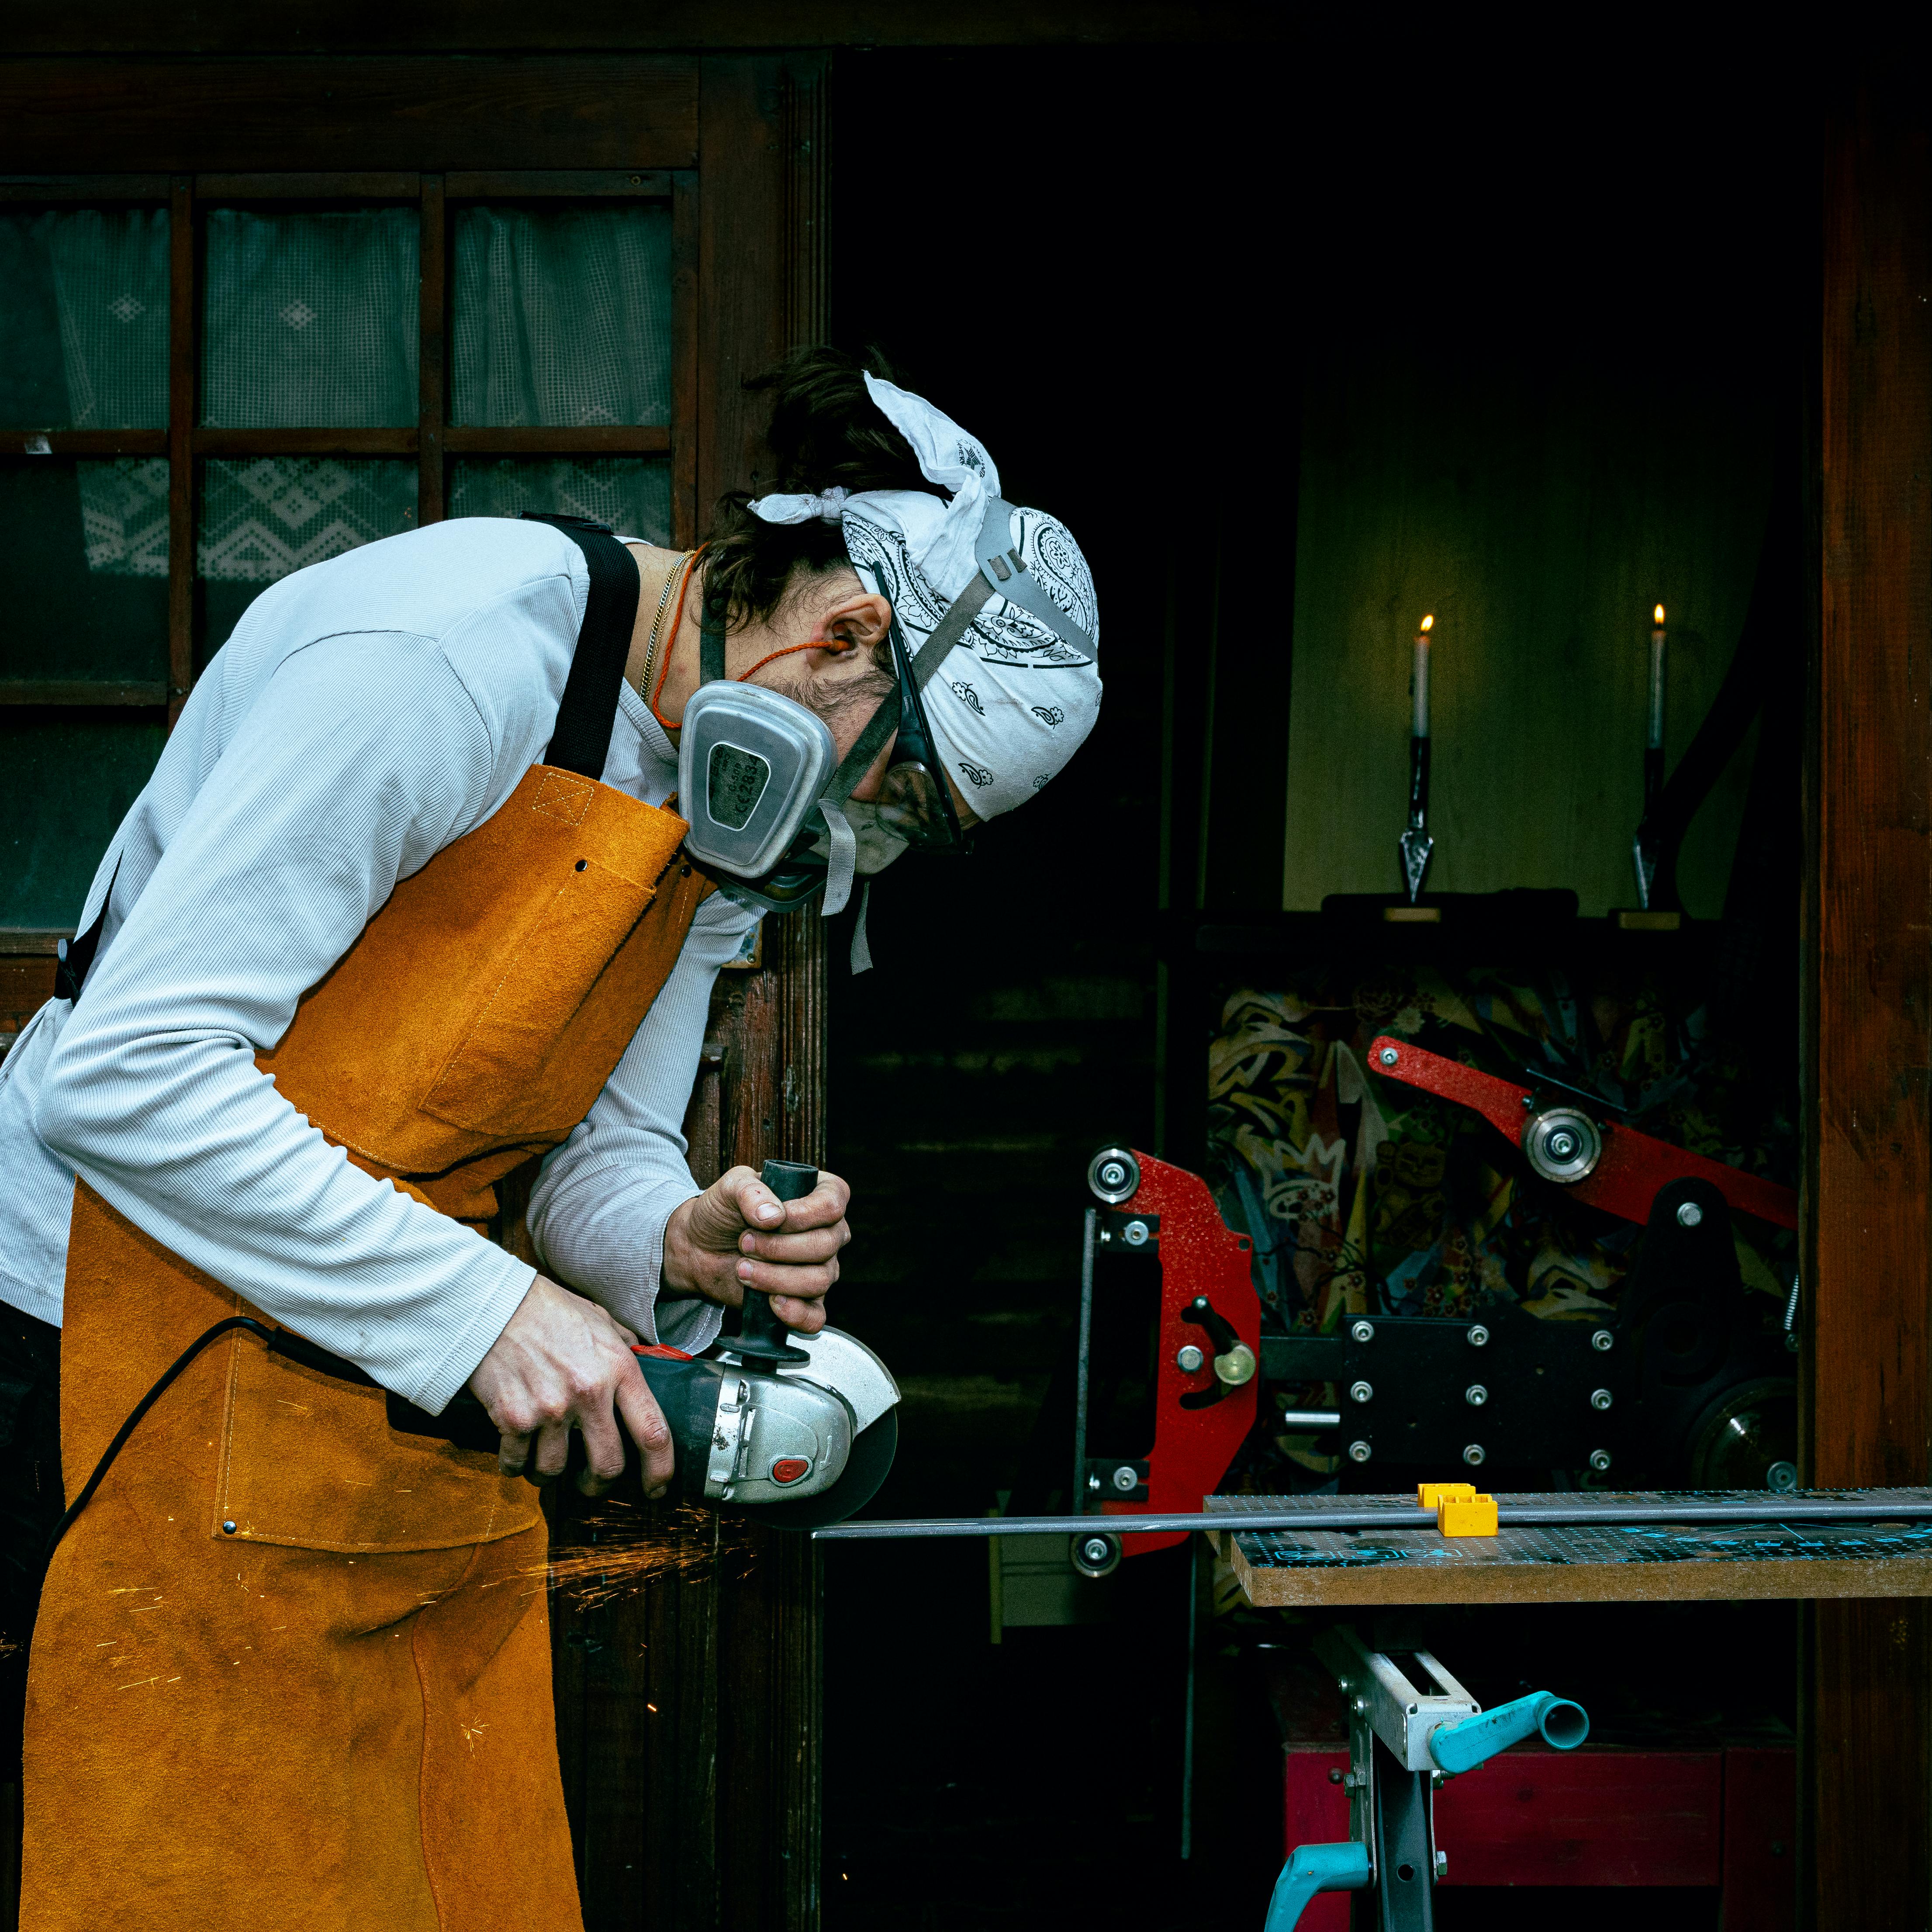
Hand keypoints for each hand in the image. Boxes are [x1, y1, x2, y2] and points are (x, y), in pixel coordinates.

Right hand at [468, 1274, 672, 1497]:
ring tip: (545, 1459)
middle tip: (591, 1482)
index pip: (653, 1433)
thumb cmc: (550, 1310)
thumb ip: (625, 1347)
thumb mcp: (601, 1320)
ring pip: (555, 1471)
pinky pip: (515, 1463)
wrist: (495, 1304)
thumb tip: (647, 1363)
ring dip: (549, 1473)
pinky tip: (515, 1450)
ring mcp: (549, 1409)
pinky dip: (514, 1464)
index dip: (660, 1471)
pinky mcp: (512, 1418)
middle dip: (598, 1485)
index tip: (656, 1488)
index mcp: (619, 1369)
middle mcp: (588, 1393)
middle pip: (607, 1467)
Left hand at [662, 1164, 850, 1332]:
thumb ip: (749, 1191)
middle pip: (825, 1245)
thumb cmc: (723, 1212)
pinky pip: (816, 1317)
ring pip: (818, 1280)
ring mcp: (821, 1268)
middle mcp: (829, 1232)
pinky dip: (795, 1314)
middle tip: (744, 1243)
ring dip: (774, 1277)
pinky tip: (771, 1302)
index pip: (832, 1205)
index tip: (766, 1221)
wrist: (701, 1248)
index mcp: (820, 1195)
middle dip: (777, 1248)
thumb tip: (773, 1216)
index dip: (801, 1216)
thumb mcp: (729, 1187)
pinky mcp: (806, 1301)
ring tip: (742, 1269)